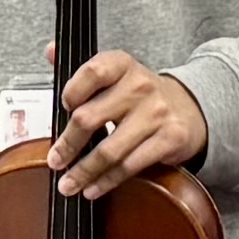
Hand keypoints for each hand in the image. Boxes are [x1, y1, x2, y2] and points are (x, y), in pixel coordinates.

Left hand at [49, 48, 207, 199]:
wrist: (188, 109)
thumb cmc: (141, 96)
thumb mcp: (115, 76)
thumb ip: (81, 69)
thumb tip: (50, 51)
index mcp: (122, 65)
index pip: (92, 72)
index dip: (72, 91)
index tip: (61, 108)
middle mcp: (140, 85)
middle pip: (90, 117)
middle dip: (68, 145)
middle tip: (55, 161)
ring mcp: (156, 113)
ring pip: (109, 150)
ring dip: (84, 172)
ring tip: (69, 184)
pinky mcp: (169, 139)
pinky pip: (129, 166)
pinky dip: (107, 181)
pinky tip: (94, 187)